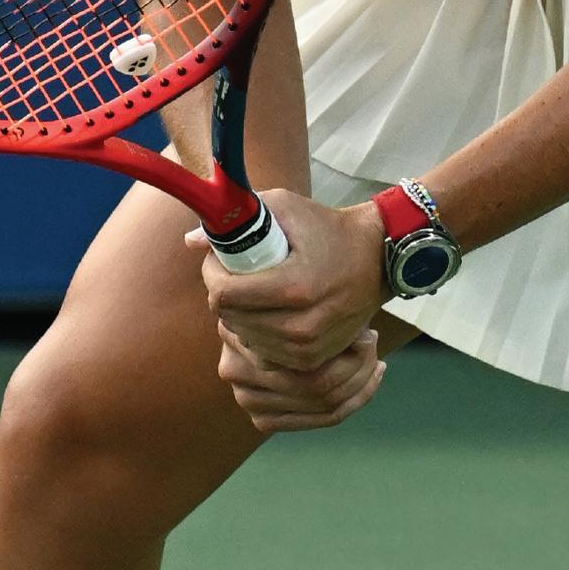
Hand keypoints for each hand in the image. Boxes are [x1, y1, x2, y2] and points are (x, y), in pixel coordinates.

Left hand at [189, 192, 390, 434]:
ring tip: (251, 293)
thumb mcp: (285, 208)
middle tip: (232, 275)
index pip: (224, 295)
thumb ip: (238, 220)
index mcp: (294, 287)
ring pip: (243, 338)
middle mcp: (301, 325)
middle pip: (229, 319)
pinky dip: (256, 334)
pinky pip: (262, 353)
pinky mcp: (311, 360)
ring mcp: (307, 348)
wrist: (377, 260)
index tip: (218, 260)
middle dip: (222, 294)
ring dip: (238, 317)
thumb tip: (191, 241)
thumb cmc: (328, 228)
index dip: (212, 274)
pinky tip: (265, 314)